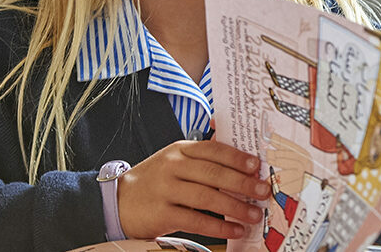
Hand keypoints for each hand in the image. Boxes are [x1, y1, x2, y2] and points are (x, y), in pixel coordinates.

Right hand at [117, 139, 269, 239]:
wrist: (118, 200)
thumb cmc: (155, 180)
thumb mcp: (175, 161)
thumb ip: (202, 159)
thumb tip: (241, 162)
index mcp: (180, 150)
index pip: (213, 149)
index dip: (237, 157)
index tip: (256, 166)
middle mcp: (173, 166)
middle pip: (213, 173)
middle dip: (242, 183)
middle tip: (263, 191)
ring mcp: (166, 189)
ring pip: (207, 197)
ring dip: (234, 207)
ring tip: (253, 214)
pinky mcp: (162, 213)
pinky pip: (195, 220)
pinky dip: (218, 226)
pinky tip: (233, 230)